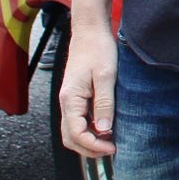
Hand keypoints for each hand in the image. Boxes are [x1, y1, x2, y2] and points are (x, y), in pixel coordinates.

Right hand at [59, 17, 117, 160]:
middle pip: (70, 138)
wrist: (90, 30)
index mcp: (70, 99)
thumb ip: (104, 103)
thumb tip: (103, 130)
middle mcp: (66, 102)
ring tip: (109, 142)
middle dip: (89, 149)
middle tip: (111, 150)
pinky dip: (88, 131)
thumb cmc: (98, 48)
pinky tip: (105, 128)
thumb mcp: (106, 76)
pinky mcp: (75, 96)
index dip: (94, 146)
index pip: (76, 134)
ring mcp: (69, 100)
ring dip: (88, 142)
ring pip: (72, 131)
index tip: (113, 148)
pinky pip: (77, 121)